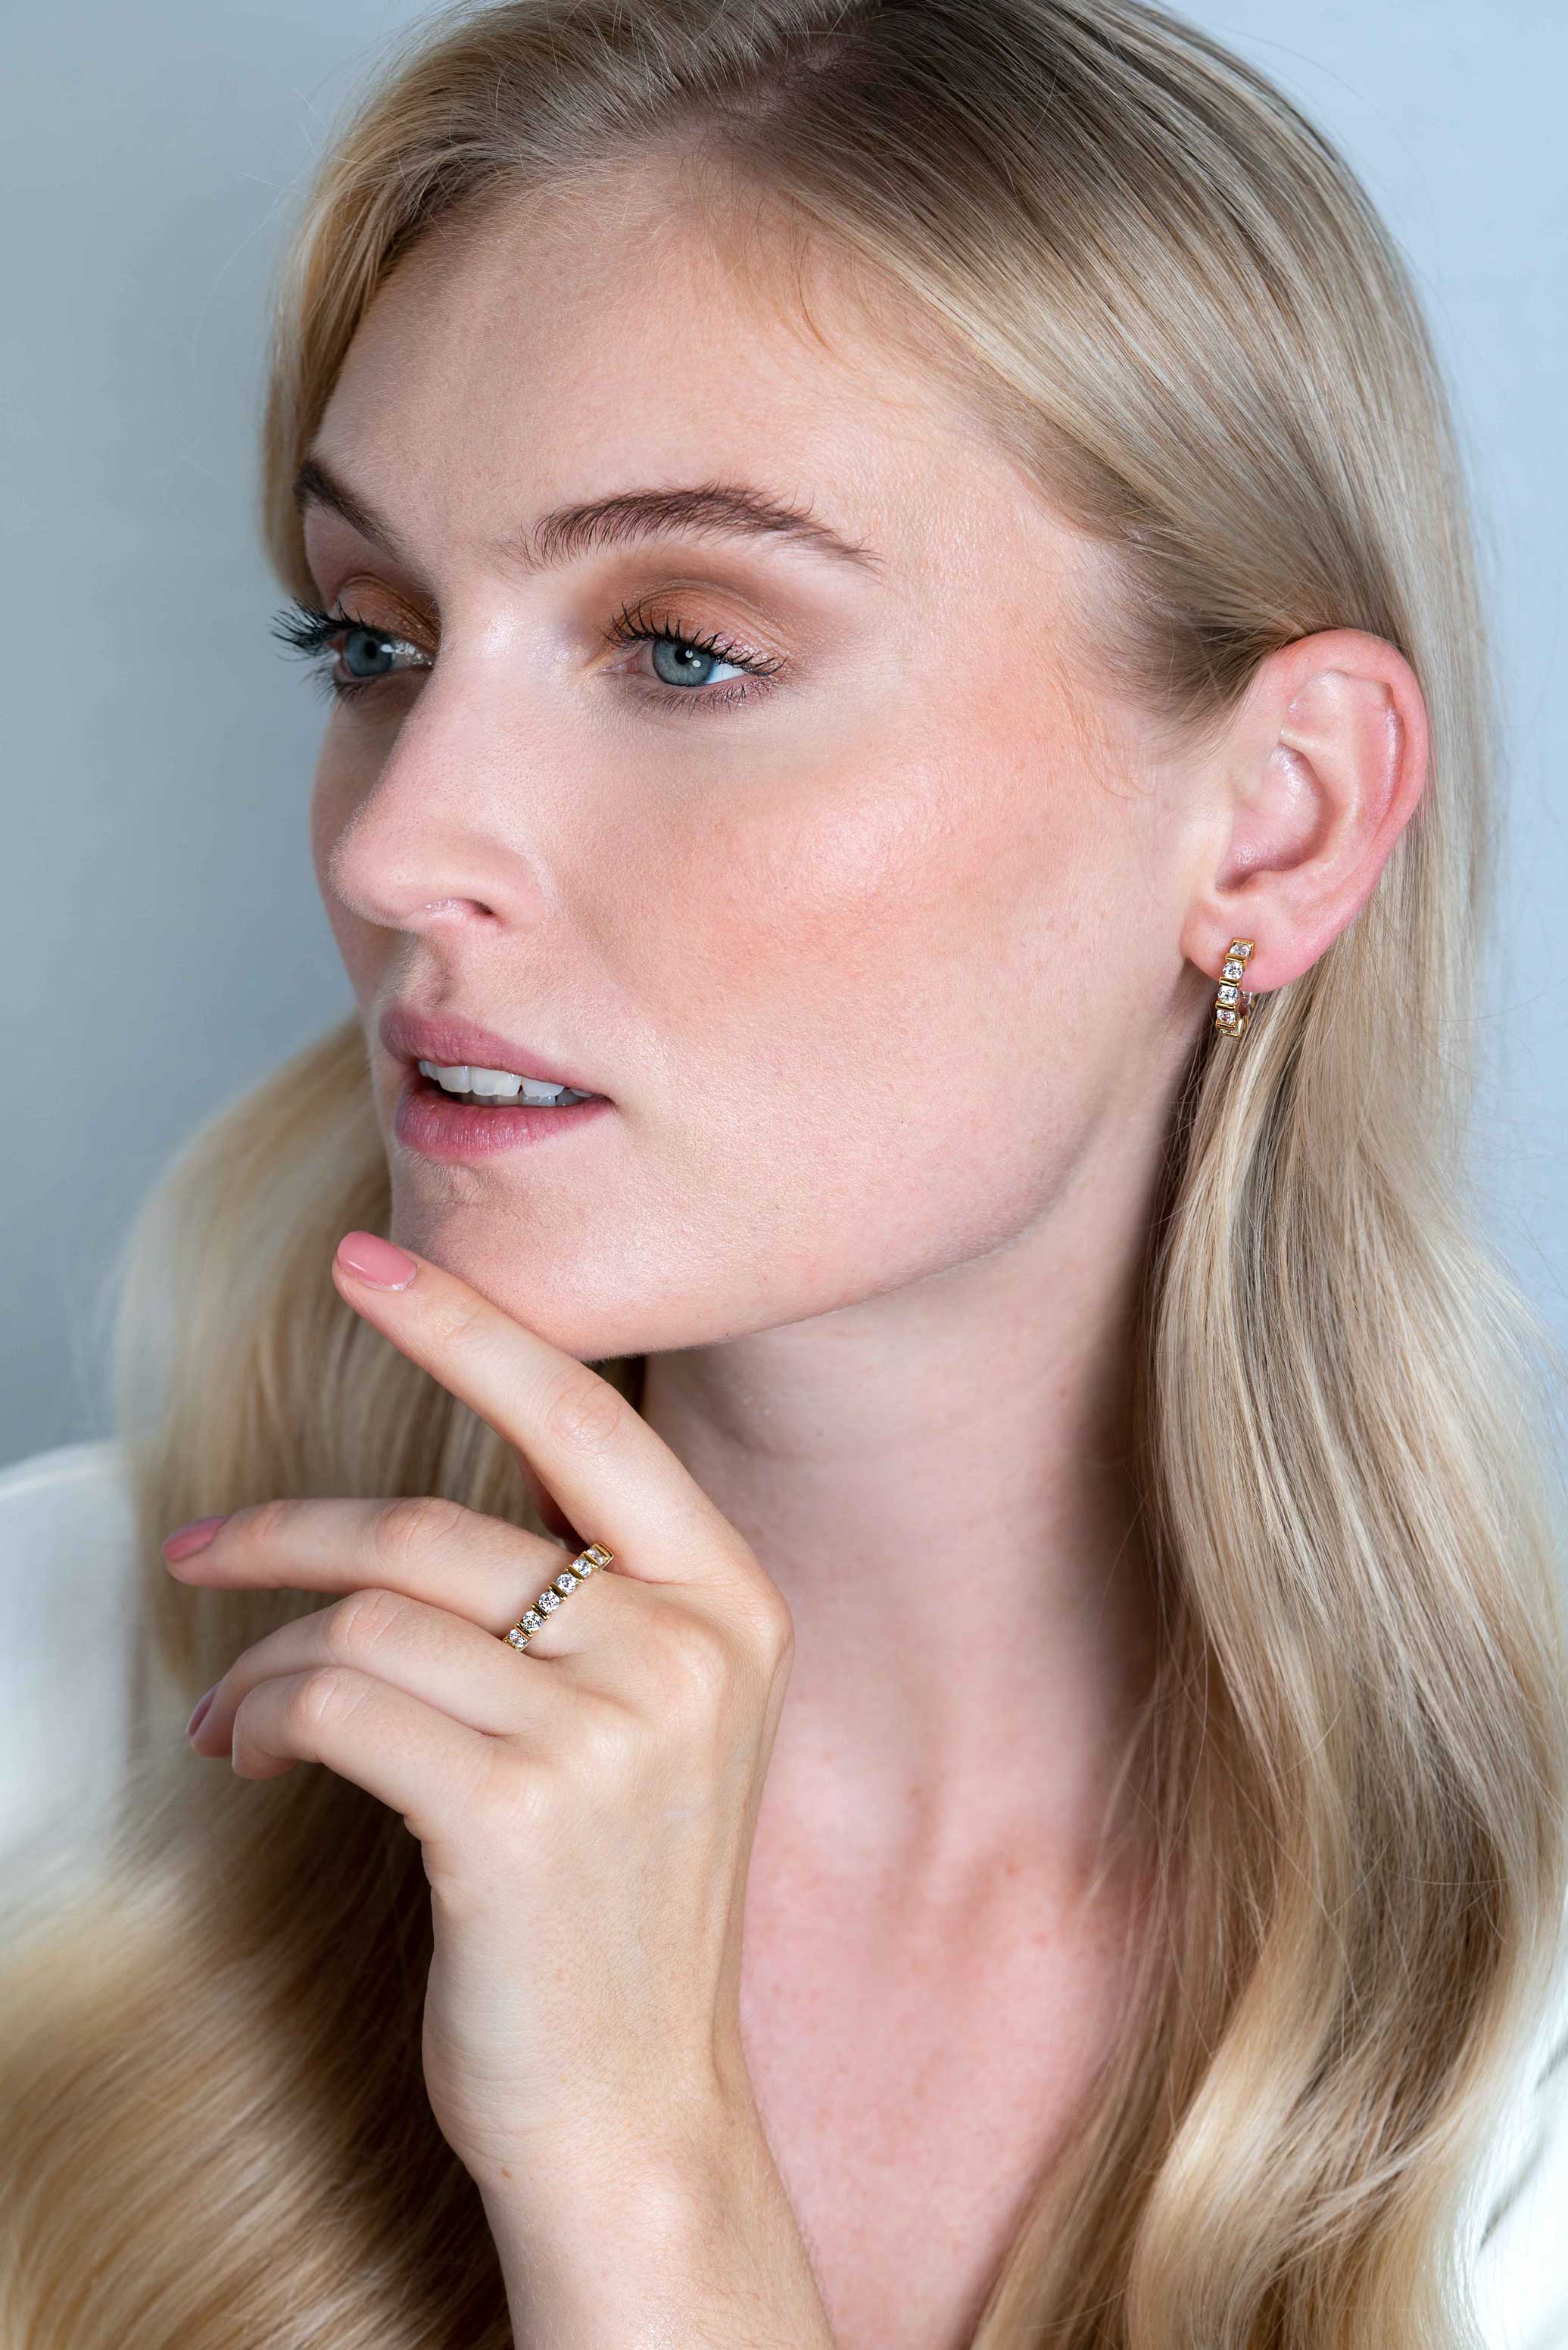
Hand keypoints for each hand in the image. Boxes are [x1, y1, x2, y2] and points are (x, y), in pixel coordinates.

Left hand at [163, 1229, 796, 2203]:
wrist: (635, 2105)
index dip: (469, 1327)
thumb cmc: (618, 1904)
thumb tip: (411, 1510)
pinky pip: (338, 1704)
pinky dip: (263, 1716)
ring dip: (267, 1657)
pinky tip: (247, 1751)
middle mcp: (687, 1649)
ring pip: (372, 1621)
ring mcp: (611, 1733)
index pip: (585, 1418)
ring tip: (235, 1707)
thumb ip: (586, 1596)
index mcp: (732, 1599)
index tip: (371, 1260)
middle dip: (293, 1533)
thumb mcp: (654, 1720)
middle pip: (438, 1527)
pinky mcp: (513, 1816)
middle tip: (204, 1547)